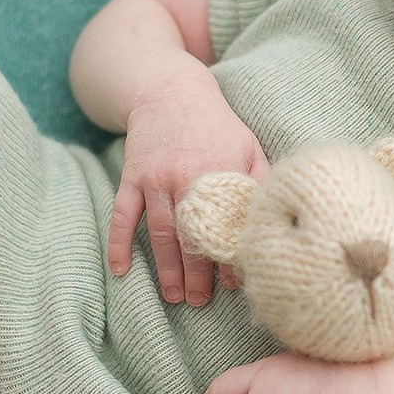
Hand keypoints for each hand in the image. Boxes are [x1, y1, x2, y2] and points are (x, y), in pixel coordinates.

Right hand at [110, 76, 268, 305]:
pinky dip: (119, 244)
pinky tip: (121, 270)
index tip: (233, 284)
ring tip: (174, 296)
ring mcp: (155, 178)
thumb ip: (262, 182)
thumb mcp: (248, 147)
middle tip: (200, 302)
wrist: (170, 91)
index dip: (230, 257)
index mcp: (221, 171)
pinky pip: (123, 216)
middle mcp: (186, 176)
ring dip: (167, 268)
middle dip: (197, 273)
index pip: (227, 225)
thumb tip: (274, 223)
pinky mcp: (132, 176)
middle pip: (192, 235)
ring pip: (161, 232)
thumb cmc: (217, 125)